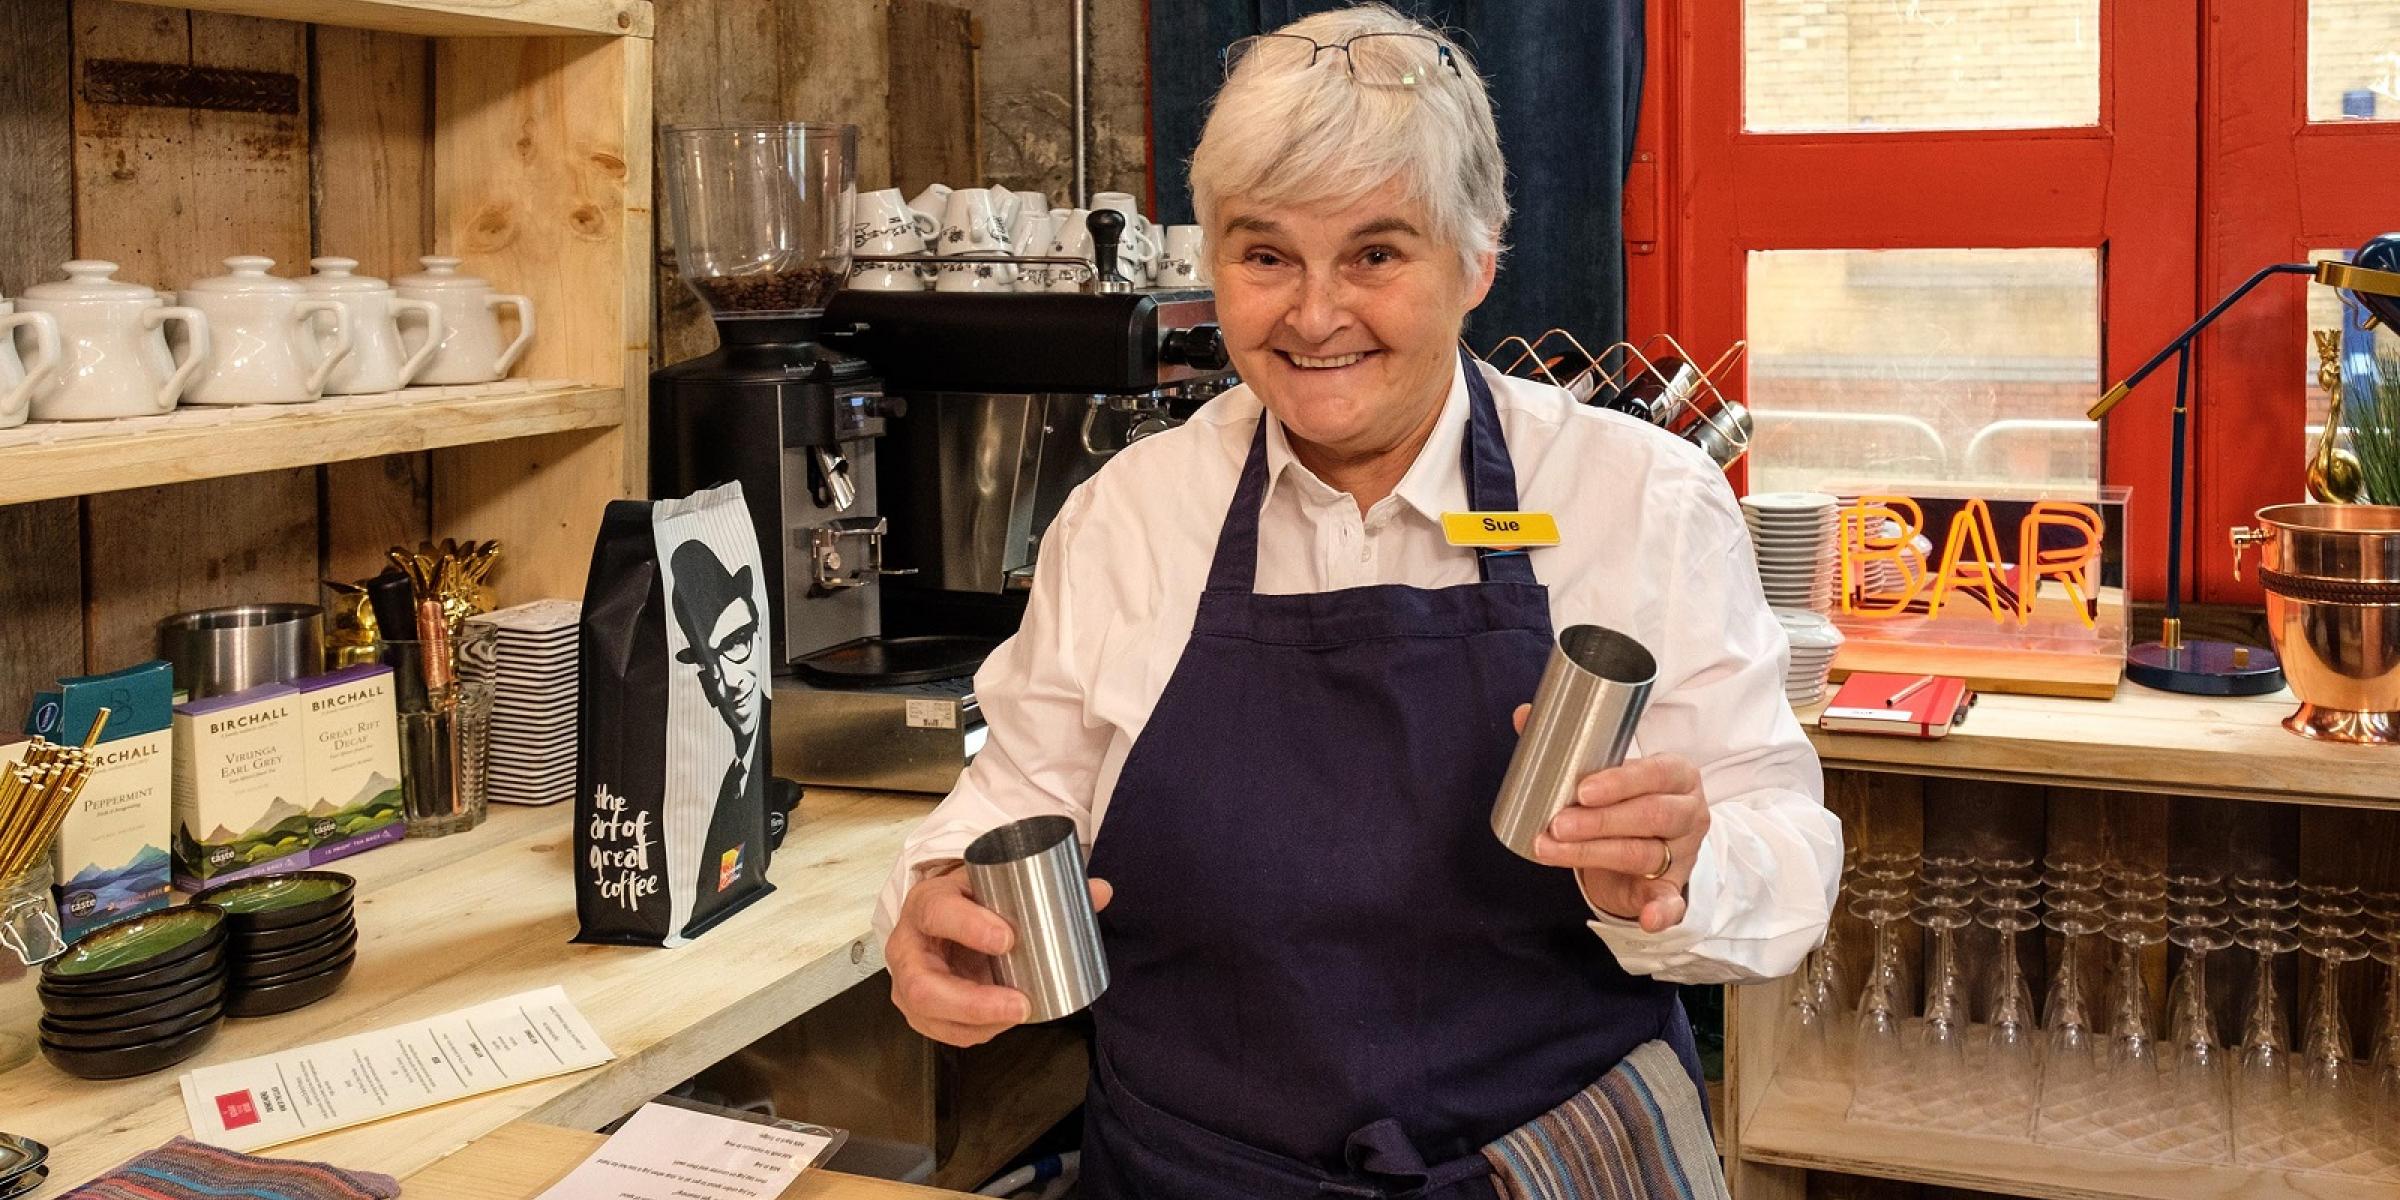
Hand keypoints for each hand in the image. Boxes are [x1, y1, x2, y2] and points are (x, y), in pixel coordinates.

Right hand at [887, 863, 1113, 1046]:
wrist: (943, 918)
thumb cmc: (971, 901)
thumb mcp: (997, 885)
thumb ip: (1049, 889)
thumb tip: (1102, 891)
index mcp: (926, 902)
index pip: (937, 912)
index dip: (969, 927)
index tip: (1009, 938)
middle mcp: (908, 945)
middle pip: (923, 984)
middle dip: (973, 1001)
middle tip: (1021, 1003)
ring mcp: (908, 983)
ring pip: (930, 1015)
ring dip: (978, 1022)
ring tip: (1020, 1013)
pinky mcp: (919, 1010)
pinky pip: (943, 1031)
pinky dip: (976, 1031)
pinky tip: (1004, 1021)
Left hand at [1512, 704, 1707, 932]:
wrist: (1651, 843)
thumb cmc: (1625, 800)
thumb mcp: (1609, 773)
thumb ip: (1570, 745)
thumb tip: (1524, 714)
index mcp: (1677, 774)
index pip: (1655, 773)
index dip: (1620, 782)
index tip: (1581, 790)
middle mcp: (1688, 812)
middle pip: (1649, 816)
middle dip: (1598, 821)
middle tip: (1556, 822)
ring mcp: (1684, 852)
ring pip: (1642, 854)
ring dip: (1593, 854)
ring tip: (1549, 848)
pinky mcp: (1674, 887)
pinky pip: (1672, 902)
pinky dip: (1663, 912)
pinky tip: (1649, 919)